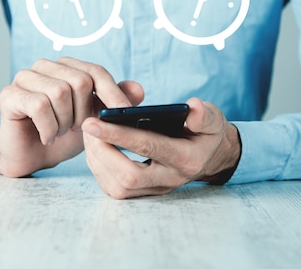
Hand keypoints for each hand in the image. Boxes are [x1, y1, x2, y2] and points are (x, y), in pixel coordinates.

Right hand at [0, 57, 143, 176]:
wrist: (31, 157)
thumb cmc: (62, 135)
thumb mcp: (94, 120)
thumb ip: (113, 103)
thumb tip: (138, 89)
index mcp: (67, 67)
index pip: (95, 71)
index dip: (112, 92)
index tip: (124, 113)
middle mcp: (45, 66)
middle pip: (79, 81)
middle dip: (84, 112)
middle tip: (76, 129)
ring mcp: (24, 77)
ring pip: (59, 92)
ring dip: (65, 121)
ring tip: (60, 132)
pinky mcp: (9, 94)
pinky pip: (38, 105)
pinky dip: (49, 127)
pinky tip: (47, 138)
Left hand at [82, 98, 240, 198]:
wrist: (209, 157)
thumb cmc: (206, 133)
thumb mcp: (212, 120)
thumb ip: (203, 115)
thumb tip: (192, 107)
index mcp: (186, 159)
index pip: (149, 147)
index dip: (119, 134)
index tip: (94, 122)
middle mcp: (170, 179)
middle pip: (128, 176)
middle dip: (102, 151)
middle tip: (88, 125)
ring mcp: (156, 189)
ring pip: (118, 187)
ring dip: (97, 159)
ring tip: (89, 133)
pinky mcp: (144, 193)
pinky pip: (115, 189)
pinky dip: (100, 168)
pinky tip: (95, 147)